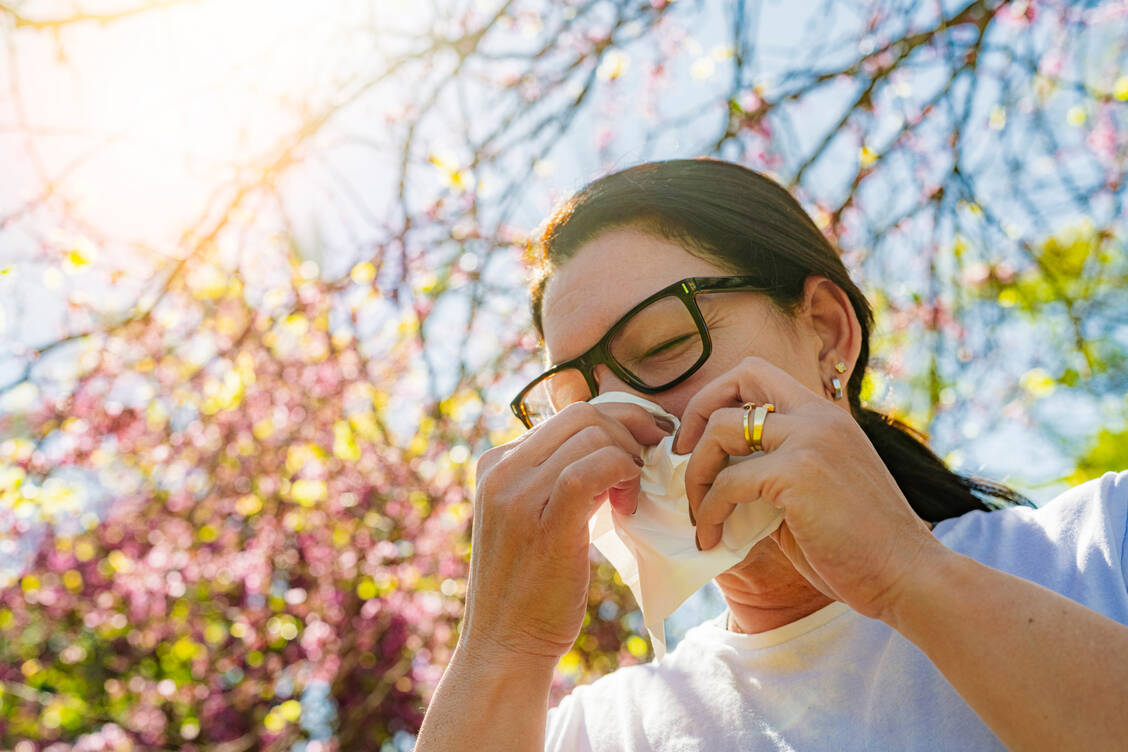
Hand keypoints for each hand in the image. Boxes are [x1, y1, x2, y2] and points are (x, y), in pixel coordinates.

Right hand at [460, 402, 671, 665]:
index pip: (567, 414)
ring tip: (633, 495)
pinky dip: (624, 472)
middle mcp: (500, 469)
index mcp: (496, 463)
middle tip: (652, 461)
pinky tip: (629, 504)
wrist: (505, 644)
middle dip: (630, 429)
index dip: (617, 421)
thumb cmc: (529, 586)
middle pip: (582, 415)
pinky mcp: (543, 520)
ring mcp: (517, 493)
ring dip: (629, 456)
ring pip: (592, 435)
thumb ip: (557, 479)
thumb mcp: (532, 517)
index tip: (644, 443)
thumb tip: (611, 447)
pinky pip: (595, 466)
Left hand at [676, 356, 944, 620]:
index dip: (718, 398)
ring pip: (722, 428)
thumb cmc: (861, 547)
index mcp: (825, 417)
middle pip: (740, 376)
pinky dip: (709, 511)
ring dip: (696, 472)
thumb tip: (718, 481)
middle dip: (698, 413)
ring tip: (697, 512)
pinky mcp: (799, 473)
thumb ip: (772, 474)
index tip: (699, 443)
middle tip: (682, 459)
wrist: (908, 576)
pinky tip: (712, 539)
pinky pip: (728, 482)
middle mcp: (818, 417)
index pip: (759, 374)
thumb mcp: (813, 494)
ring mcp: (810, 440)